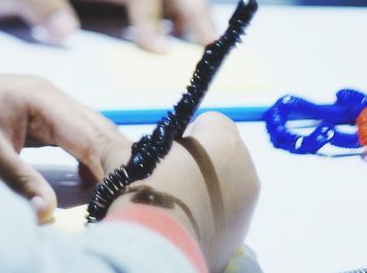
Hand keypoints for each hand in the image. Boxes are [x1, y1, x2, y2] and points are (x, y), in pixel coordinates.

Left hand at [0, 72, 129, 221]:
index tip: (129, 193)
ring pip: (88, 134)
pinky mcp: (35, 119)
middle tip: (135, 197)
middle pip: (98, 130)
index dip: (113, 165)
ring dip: (104, 161)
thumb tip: (48, 213)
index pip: (91, 135)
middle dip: (117, 162)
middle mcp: (51, 97)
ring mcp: (45, 106)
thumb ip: (18, 180)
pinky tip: (92, 184)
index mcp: (43, 97)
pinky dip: (85, 160)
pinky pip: (71, 139)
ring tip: (120, 194)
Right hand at [107, 113, 258, 270]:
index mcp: (225, 141)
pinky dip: (208, 217)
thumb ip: (126, 148)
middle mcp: (246, 169)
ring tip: (174, 206)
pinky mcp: (241, 235)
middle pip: (221, 155)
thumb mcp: (126, 158)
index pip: (212, 123)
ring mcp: (247, 205)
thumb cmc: (147, 187)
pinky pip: (225, 215)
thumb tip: (119, 153)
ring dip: (204, 191)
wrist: (157, 243)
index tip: (167, 153)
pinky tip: (183, 225)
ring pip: (226, 186)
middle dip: (198, 163)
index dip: (187, 134)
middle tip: (168, 179)